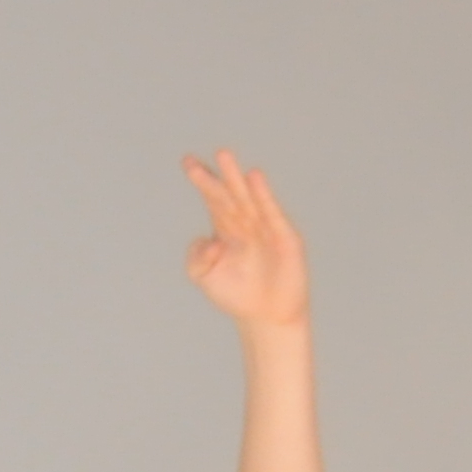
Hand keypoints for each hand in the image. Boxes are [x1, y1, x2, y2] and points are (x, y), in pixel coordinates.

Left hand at [182, 149, 306, 331]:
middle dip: (217, 174)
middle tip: (204, 155)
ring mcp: (265, 227)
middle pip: (228, 193)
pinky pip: (270, 211)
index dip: (202, 181)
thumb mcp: (204, 277)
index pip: (212, 199)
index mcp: (225, 229)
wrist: (266, 316)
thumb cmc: (235, 296)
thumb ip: (196, 257)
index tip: (188, 162)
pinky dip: (262, 194)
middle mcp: (245, 223)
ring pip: (247, 198)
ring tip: (223, 156)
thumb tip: (211, 239)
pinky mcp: (284, 235)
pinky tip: (253, 177)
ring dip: (236, 178)